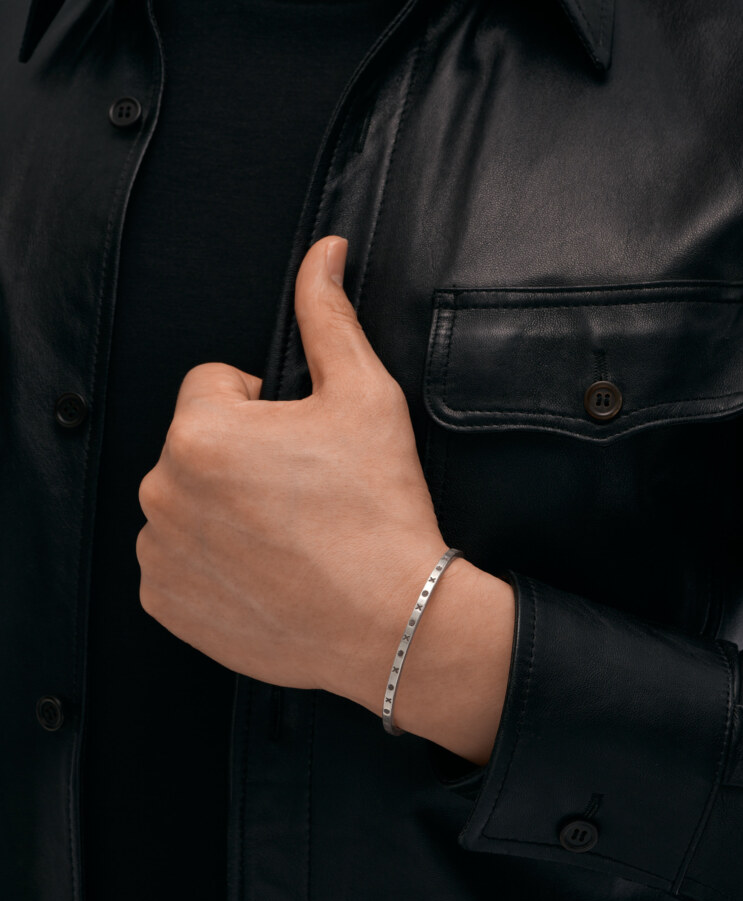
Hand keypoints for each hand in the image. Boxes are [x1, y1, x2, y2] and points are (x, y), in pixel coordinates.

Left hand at [136, 236, 449, 698]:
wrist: (393, 619)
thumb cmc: (381, 507)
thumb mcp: (366, 397)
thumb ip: (329, 316)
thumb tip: (324, 251)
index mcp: (200, 431)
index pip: (214, 386)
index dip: (267, 408)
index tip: (305, 445)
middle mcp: (161, 491)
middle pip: (197, 445)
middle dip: (242, 456)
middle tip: (304, 492)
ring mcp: (160, 553)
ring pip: (186, 501)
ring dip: (224, 507)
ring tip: (289, 534)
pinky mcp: (167, 602)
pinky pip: (178, 557)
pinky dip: (213, 559)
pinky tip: (267, 569)